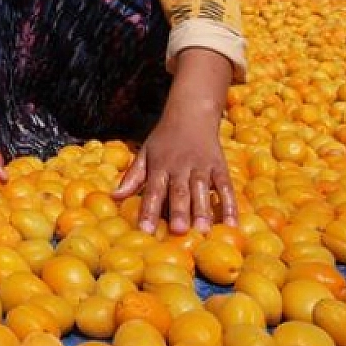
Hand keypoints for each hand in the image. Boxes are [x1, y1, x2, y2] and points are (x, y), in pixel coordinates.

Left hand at [111, 106, 236, 233]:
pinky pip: (226, 188)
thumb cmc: (164, 139)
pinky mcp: (220, 167)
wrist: (191, 114)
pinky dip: (230, 205)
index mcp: (160, 165)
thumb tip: (114, 197)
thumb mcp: (145, 153)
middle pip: (179, 191)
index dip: (149, 210)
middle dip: (178, 211)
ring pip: (202, 190)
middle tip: (177, 231)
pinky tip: (232, 223)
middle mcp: (181, 167)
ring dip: (203, 210)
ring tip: (202, 230)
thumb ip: (133, 176)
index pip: (153, 190)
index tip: (145, 230)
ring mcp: (202, 167)